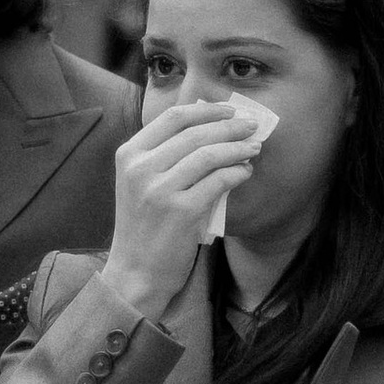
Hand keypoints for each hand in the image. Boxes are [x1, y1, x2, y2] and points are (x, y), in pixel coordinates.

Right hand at [100, 104, 265, 320]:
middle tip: (252, 126)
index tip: (230, 110)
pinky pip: (218, 181)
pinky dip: (236, 172)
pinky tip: (245, 172)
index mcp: (129, 155)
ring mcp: (159, 190)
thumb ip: (165, 156)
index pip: (172, 117)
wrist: (135, 273)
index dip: (206, 111)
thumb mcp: (141, 184)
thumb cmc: (144, 227)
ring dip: (238, 147)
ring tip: (253, 148)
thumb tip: (213, 128)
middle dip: (229, 126)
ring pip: (209, 154)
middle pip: (194, 133)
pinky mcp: (180, 211)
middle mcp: (141, 168)